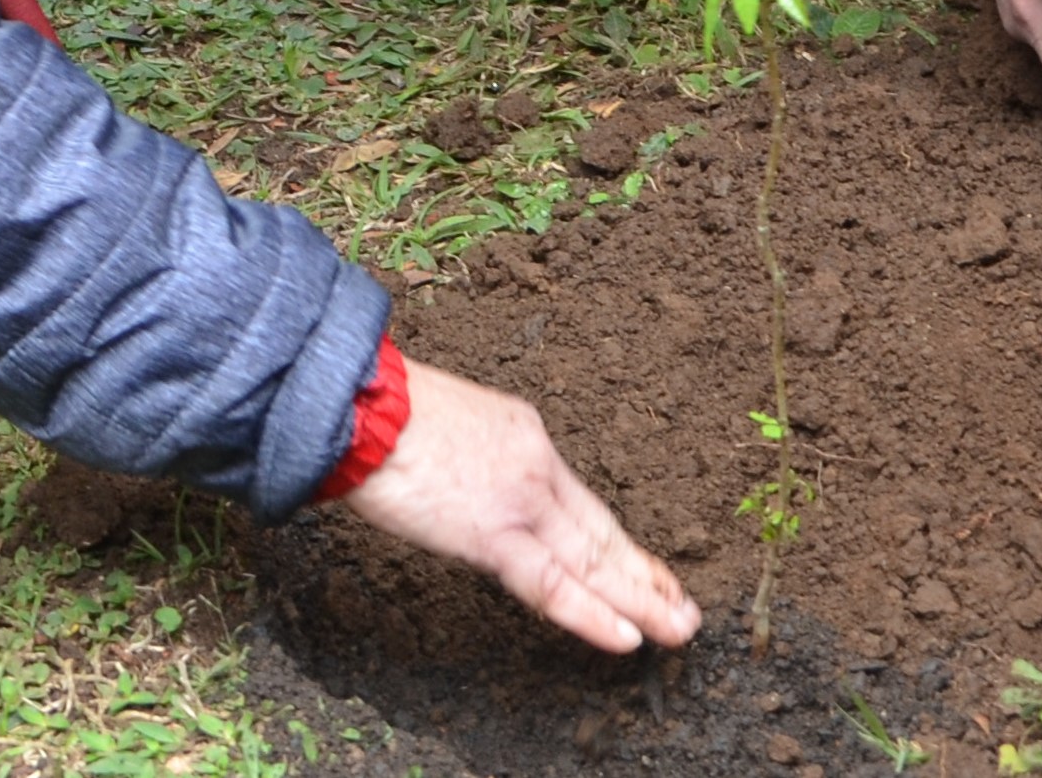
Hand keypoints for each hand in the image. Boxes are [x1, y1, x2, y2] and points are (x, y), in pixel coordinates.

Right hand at [341, 355, 697, 655]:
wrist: (359, 406)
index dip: (616, 543)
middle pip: (599, 533)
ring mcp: (521, 501)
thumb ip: (479, 461)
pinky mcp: (492, 533)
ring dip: (639, 601)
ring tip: (676, 629)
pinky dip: (592, 613)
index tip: (645, 569)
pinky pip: (552, 585)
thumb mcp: (450, 422)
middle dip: (643, 576)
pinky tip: (626, 637)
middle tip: (682, 610)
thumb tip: (476, 495)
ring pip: (591, 562)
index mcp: (523, 434)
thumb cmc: (382, 411)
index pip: (580, 504)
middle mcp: (536, 465)